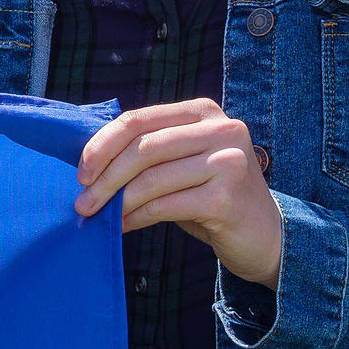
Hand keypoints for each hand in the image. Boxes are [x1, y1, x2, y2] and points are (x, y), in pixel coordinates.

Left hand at [76, 97, 282, 287]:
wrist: (267, 236)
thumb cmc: (213, 197)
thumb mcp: (183, 163)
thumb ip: (149, 152)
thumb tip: (88, 161)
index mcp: (204, 112)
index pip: (139, 120)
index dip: (102, 144)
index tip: (81, 171)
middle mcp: (221, 130)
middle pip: (144, 148)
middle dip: (105, 176)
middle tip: (81, 201)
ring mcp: (227, 163)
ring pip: (151, 178)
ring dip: (116, 200)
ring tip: (97, 215)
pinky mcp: (226, 198)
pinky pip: (164, 206)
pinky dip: (136, 217)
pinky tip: (122, 225)